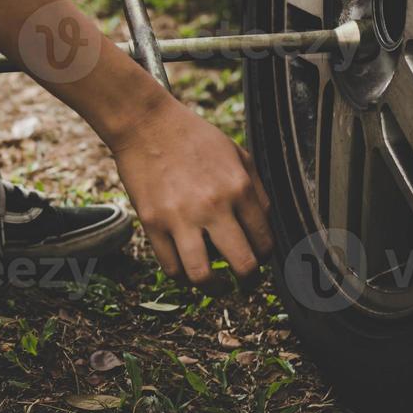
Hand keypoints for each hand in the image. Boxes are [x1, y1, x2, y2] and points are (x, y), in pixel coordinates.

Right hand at [111, 98, 273, 287]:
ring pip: (202, 275)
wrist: (146, 123)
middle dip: (248, 281)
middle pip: (243, 265)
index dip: (265, 257)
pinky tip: (186, 267)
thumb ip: (256, 190)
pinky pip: (170, 266)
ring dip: (213, 288)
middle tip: (244, 283)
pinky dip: (181, 275)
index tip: (257, 258)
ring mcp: (180, 217)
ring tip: (214, 286)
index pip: (265, 242)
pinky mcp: (152, 223)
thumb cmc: (192, 137)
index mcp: (240, 188)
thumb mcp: (237, 154)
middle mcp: (213, 206)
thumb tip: (266, 225)